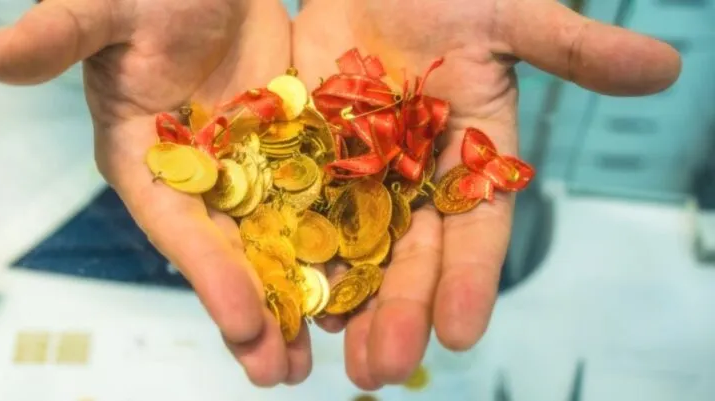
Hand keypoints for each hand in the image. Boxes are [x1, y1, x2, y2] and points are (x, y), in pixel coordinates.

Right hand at [0, 0, 305, 385]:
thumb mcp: (107, 10)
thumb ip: (63, 36)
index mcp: (145, 160)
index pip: (177, 226)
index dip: (209, 274)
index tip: (245, 321)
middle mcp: (198, 178)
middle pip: (228, 252)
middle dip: (256, 311)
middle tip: (282, 373)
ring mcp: (247, 169)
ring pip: (275, 239)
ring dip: (299, 293)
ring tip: (326, 351)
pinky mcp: (288, 151)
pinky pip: (314, 200)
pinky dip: (334, 239)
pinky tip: (362, 279)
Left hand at [293, 0, 680, 389]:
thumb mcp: (508, 17)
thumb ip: (570, 48)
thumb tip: (664, 65)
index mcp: (473, 156)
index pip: (478, 229)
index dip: (472, 280)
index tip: (462, 332)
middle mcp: (419, 177)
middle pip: (411, 254)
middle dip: (400, 311)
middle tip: (384, 368)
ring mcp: (363, 172)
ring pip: (357, 247)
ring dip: (347, 302)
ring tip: (338, 356)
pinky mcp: (314, 156)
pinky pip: (305, 210)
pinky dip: (299, 250)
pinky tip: (290, 293)